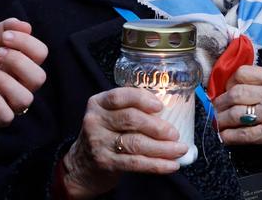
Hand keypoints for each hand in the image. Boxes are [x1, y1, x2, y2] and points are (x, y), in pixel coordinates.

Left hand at [0, 18, 47, 126]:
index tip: (5, 37)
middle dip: (19, 62)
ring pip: (25, 98)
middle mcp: (19, 82)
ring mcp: (8, 101)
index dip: (27, 43)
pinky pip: (7, 116)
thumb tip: (26, 26)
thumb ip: (5, 28)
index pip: (41, 53)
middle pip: (39, 77)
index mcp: (20, 61)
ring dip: (7, 82)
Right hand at [59, 88, 186, 198]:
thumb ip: (130, 110)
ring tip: (180, 149)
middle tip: (175, 133)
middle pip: (131, 119)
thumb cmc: (105, 135)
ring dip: (163, 147)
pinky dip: (156, 164)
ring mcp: (99, 142)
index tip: (160, 106)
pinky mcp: (105, 162)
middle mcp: (95, 121)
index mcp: (98, 103)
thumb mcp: (109, 116)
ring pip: (136, 143)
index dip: (142, 99)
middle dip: (157, 126)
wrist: (82, 165)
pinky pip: (136, 163)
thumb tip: (168, 111)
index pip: (120, 96)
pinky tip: (171, 165)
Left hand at [213, 65, 261, 173]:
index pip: (244, 73)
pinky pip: (243, 135)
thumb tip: (253, 85)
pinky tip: (226, 137)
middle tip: (218, 107)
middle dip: (222, 101)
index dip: (230, 82)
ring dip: (222, 119)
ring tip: (220, 122)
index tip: (227, 88)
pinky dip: (230, 136)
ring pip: (235, 113)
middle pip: (236, 93)